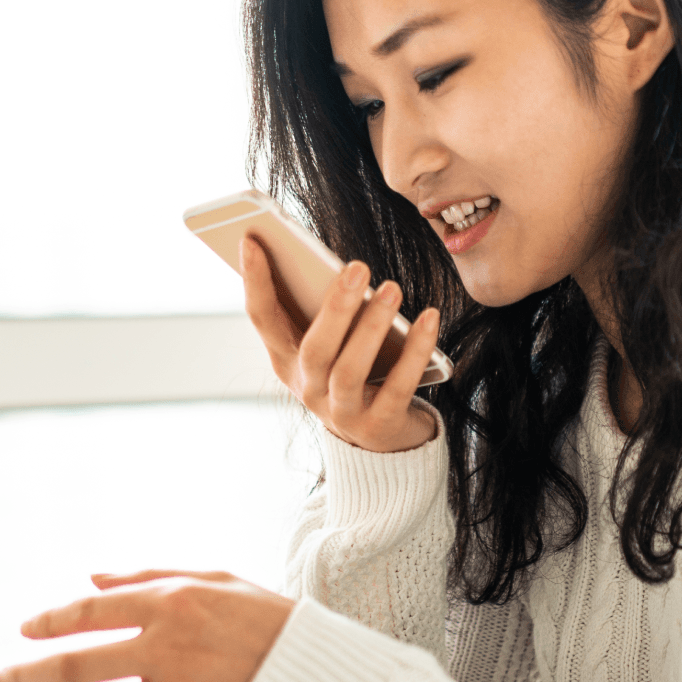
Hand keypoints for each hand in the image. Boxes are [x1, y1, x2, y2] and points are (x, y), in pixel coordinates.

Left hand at [0, 569, 294, 681]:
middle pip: (76, 666)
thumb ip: (147, 578)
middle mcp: (164, 649)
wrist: (317, 671)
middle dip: (29, 672)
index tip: (25, 630)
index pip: (87, 613)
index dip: (48, 623)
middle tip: (4, 677)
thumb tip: (91, 580)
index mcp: (169, 604)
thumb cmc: (264, 617)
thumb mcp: (211, 579)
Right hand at [239, 234, 441, 452]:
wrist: (381, 442)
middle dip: (336, 307)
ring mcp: (342, 412)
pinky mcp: (379, 425)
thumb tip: (336, 262)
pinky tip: (429, 317)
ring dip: (372, 327)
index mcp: (287, 362)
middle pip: (315, 348)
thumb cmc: (351, 374)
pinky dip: (416, 350)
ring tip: (393, 288)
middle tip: (358, 266)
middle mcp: (308, 389)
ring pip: (351, 370)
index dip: (254, 281)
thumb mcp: (328, 346)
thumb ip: (322, 310)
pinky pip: (399, 386)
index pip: (262, 319)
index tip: (251, 239)